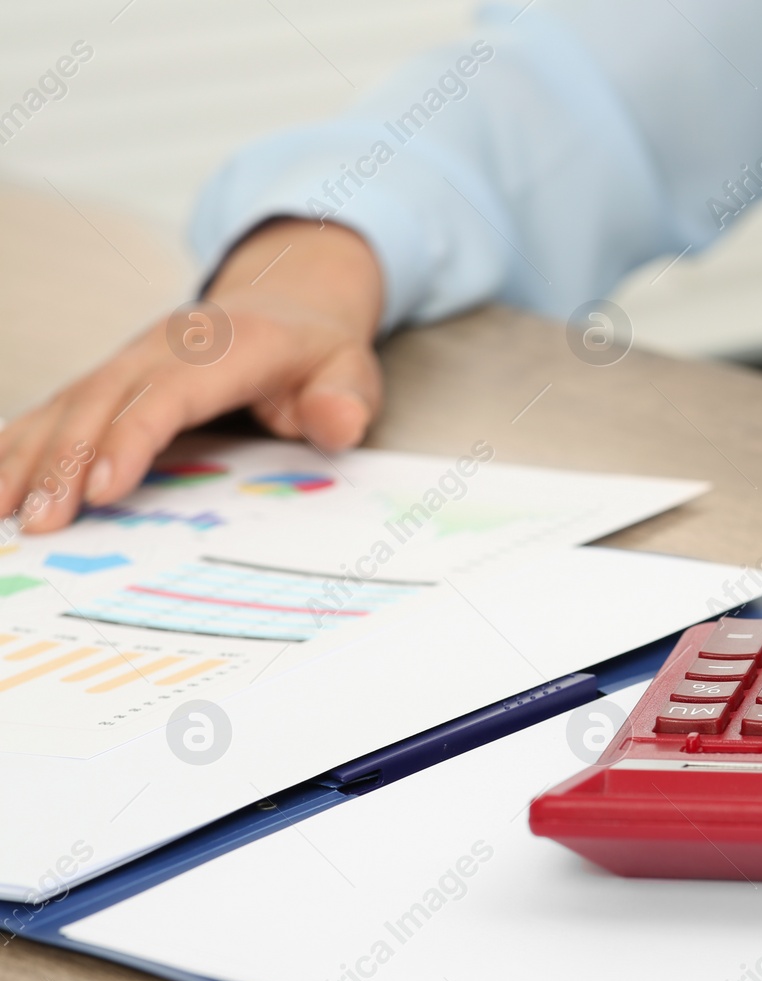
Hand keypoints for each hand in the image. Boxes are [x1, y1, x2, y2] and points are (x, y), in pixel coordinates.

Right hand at [0, 219, 383, 531]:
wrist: (286, 303)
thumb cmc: (316, 352)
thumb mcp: (352, 368)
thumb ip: (345, 398)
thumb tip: (338, 422)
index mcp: (225, 349)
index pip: (169, 395)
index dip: (132, 439)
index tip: (103, 490)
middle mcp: (163, 348)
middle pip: (102, 402)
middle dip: (64, 462)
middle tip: (39, 523)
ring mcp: (129, 361)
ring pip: (67, 405)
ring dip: (28, 458)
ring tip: (0, 512)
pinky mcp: (109, 379)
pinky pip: (56, 409)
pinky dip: (18, 444)